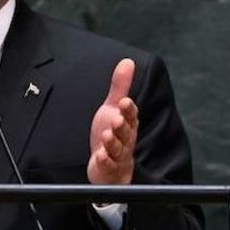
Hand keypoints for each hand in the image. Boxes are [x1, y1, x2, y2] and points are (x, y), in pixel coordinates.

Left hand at [87, 58, 138, 184]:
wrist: (110, 167)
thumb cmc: (113, 135)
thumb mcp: (113, 108)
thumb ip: (120, 86)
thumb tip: (128, 62)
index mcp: (127, 123)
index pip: (130, 115)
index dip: (128, 110)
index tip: (124, 102)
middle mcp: (125, 139)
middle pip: (126, 133)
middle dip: (122, 126)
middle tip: (116, 119)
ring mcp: (117, 155)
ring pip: (118, 149)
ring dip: (113, 143)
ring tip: (107, 136)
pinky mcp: (108, 167)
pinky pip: (107, 165)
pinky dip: (104, 161)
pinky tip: (100, 156)